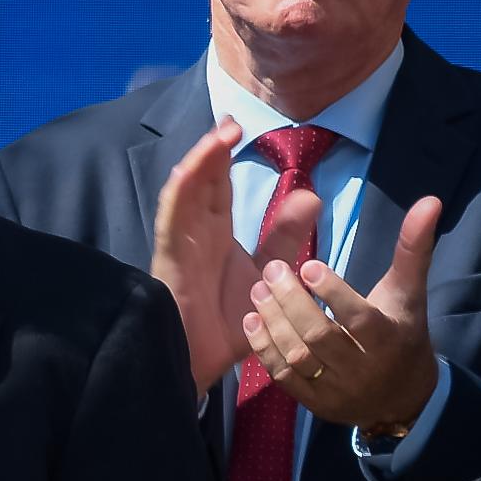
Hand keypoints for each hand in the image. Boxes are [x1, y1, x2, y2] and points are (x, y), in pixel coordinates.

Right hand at [151, 120, 320, 391]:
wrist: (203, 360)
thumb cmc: (229, 322)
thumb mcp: (269, 272)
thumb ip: (287, 236)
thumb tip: (311, 195)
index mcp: (216, 234)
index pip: (218, 186)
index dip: (224, 156)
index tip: (237, 127)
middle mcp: (195, 232)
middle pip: (202, 181)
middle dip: (214, 149)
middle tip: (232, 120)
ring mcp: (180, 242)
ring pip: (186, 191)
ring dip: (201, 161)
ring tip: (222, 134)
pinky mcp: (169, 256)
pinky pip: (171, 218)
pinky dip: (180, 192)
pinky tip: (192, 169)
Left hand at [243, 196, 442, 428]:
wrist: (402, 398)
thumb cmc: (402, 333)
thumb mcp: (409, 293)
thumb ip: (412, 249)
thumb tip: (430, 201)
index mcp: (389, 339)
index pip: (358, 318)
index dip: (332, 293)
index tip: (308, 264)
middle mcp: (363, 368)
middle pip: (320, 335)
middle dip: (292, 302)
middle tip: (271, 270)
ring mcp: (337, 389)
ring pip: (298, 357)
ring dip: (274, 323)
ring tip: (258, 291)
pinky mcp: (315, 404)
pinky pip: (284, 378)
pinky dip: (266, 351)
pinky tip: (252, 322)